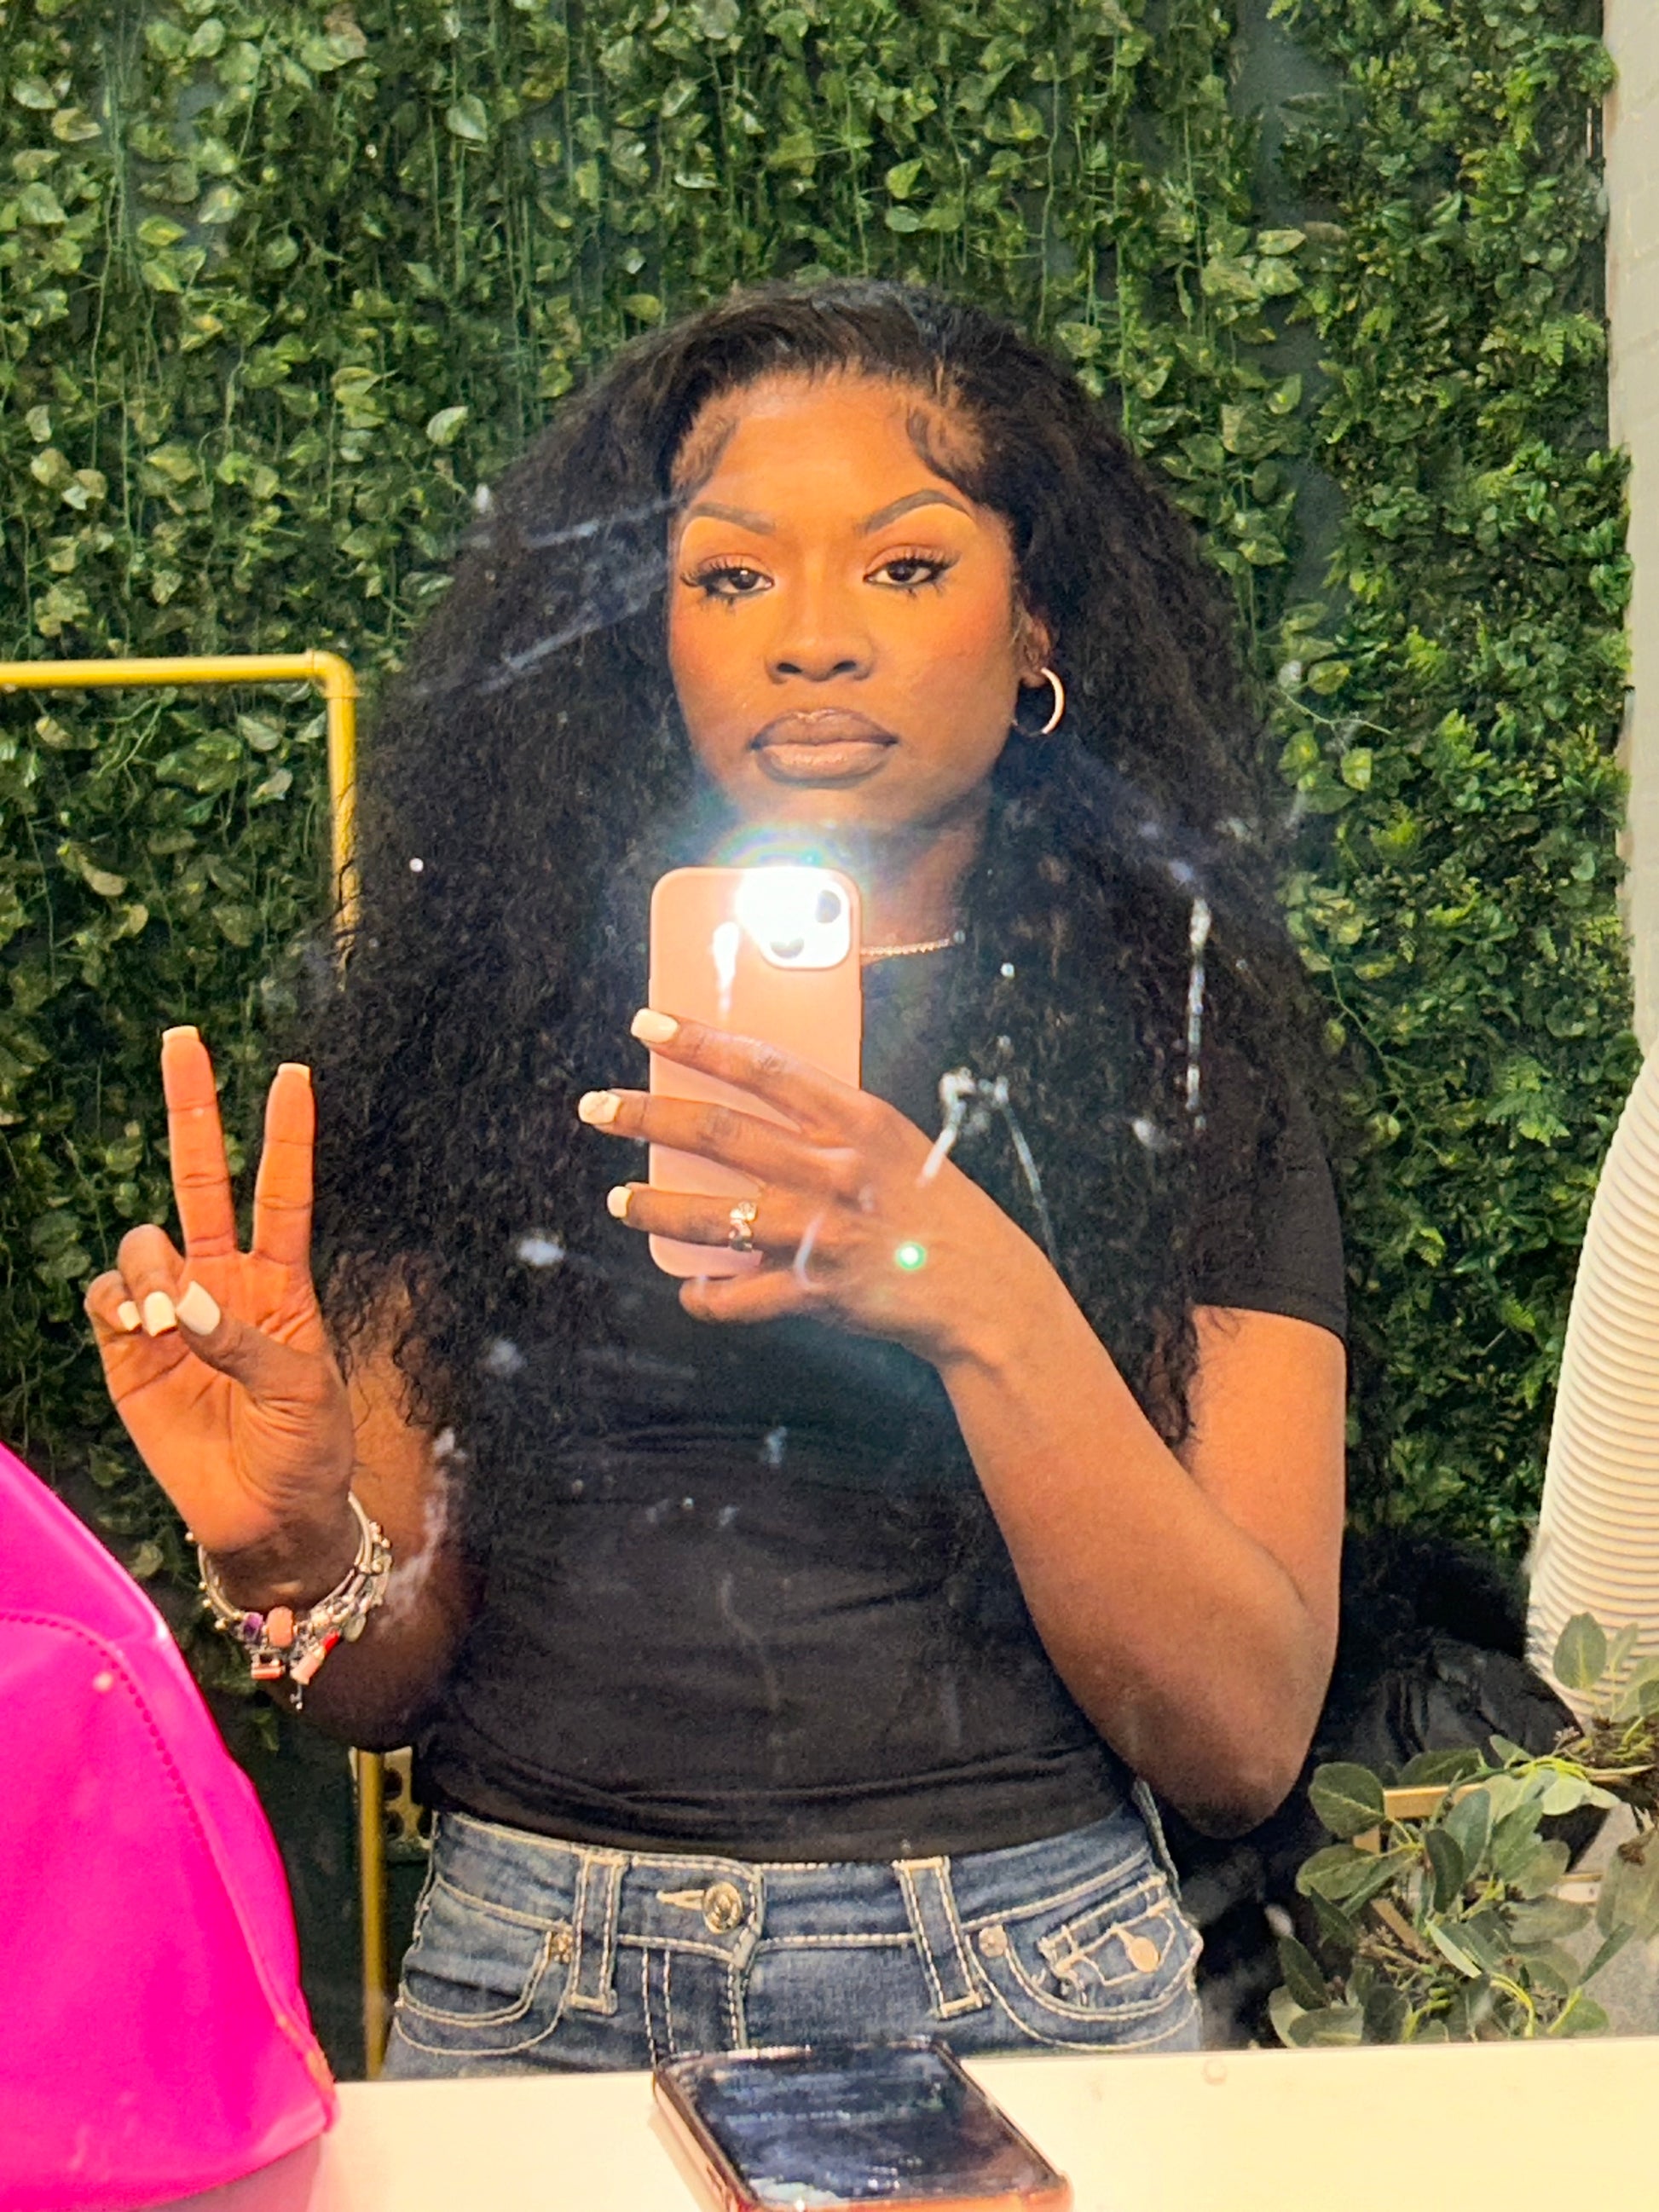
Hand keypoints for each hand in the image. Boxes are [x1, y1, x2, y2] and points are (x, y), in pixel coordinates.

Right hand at [84, 1028, 356, 1571]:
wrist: (266, 1516)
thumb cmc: (305, 1448)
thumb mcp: (302, 1393)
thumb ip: (245, 1343)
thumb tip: (182, 1306)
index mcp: (281, 1282)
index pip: (282, 1191)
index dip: (285, 1134)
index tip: (292, 1073)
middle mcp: (223, 1281)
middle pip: (202, 1178)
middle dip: (192, 1109)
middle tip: (182, 1040)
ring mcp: (173, 1311)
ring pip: (145, 1242)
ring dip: (150, 1264)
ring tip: (165, 1318)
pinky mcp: (128, 1351)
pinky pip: (107, 1299)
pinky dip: (117, 1301)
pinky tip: (139, 1327)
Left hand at [578, 1009, 1045, 1362]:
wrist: (987, 1292)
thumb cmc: (939, 1210)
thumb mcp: (895, 1144)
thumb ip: (832, 1123)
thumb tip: (757, 1099)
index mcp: (859, 1120)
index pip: (764, 1066)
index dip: (699, 1041)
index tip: (647, 1024)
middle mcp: (836, 1170)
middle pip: (720, 1132)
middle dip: (647, 1115)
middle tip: (597, 1108)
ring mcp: (824, 1232)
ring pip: (715, 1215)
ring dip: (655, 1208)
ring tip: (618, 1200)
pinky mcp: (819, 1292)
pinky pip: (741, 1297)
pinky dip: (707, 1296)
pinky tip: (689, 1290)